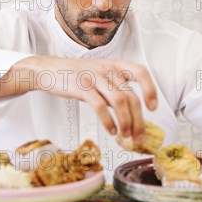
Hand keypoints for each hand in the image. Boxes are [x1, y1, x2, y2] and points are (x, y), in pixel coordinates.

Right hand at [12, 55, 157, 143]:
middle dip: (138, 120)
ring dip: (126, 122)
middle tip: (138, 136)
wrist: (48, 70)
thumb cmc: (75, 75)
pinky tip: (110, 131)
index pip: (141, 72)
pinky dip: (108, 121)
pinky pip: (100, 106)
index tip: (153, 107)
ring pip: (119, 101)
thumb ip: (115, 89)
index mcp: (115, 65)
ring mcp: (94, 77)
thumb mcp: (99, 76)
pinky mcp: (81, 87)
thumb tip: (131, 113)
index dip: (150, 89)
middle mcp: (107, 69)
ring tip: (125, 136)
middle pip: (131, 95)